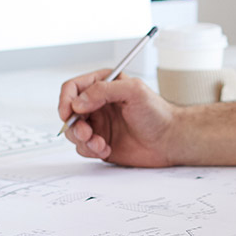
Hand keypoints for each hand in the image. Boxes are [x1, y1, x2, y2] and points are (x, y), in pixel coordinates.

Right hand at [57, 69, 180, 166]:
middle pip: (68, 112)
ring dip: (82, 140)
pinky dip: (90, 150)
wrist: (169, 140)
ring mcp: (98, 124)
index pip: (73, 88)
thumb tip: (78, 102)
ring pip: (73, 132)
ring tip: (100, 143)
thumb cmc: (158, 113)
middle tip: (87, 133)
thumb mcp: (134, 91)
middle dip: (74, 125)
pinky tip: (107, 149)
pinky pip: (82, 147)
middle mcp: (97, 104)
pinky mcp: (100, 142)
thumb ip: (104, 91)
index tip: (68, 113)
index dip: (66, 100)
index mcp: (104, 85)